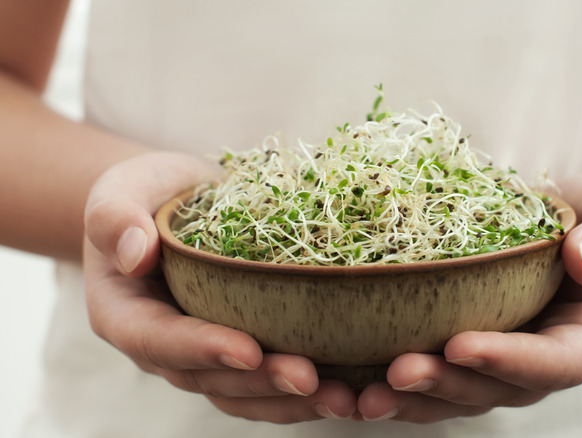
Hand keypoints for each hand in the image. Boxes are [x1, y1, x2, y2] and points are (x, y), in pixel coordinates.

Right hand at [83, 152, 355, 421]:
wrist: (179, 202)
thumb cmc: (147, 193)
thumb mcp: (122, 189)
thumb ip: (115, 216)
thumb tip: (135, 252)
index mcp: (126, 315)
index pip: (159, 341)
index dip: (202, 349)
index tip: (248, 348)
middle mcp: (165, 347)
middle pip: (209, 378)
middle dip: (261, 382)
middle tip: (309, 378)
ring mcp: (205, 353)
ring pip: (245, 392)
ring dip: (291, 401)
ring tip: (342, 399)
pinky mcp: (242, 346)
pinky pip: (269, 380)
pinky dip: (306, 391)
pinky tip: (350, 389)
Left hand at [356, 173, 581, 422]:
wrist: (580, 227)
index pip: (554, 362)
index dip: (508, 359)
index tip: (460, 344)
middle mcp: (547, 365)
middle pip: (495, 390)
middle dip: (445, 385)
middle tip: (397, 373)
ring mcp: (507, 365)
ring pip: (458, 396)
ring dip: (409, 401)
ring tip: (357, 399)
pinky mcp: (473, 353)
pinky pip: (437, 375)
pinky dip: (393, 384)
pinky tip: (349, 386)